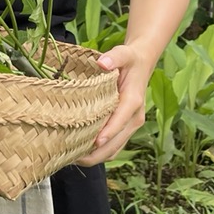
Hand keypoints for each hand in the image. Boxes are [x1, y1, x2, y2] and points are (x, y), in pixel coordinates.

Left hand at [77, 43, 150, 165]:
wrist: (141, 64)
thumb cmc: (129, 59)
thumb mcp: (124, 53)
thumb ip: (114, 57)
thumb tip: (102, 62)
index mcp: (133, 101)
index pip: (120, 120)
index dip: (107, 133)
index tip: (93, 143)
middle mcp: (134, 117)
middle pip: (116, 143)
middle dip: (96, 154)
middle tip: (72, 158)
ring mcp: (131, 125)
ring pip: (115, 149)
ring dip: (96, 157)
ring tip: (72, 159)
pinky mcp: (126, 128)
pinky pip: (114, 146)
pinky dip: (99, 153)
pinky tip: (81, 154)